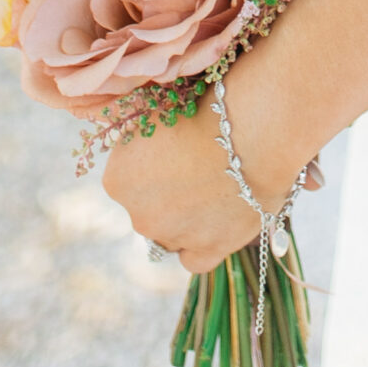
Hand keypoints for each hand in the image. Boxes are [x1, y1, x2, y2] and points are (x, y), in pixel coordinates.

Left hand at [101, 83, 322, 272]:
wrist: (250, 130)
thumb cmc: (206, 108)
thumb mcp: (157, 110)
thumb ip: (140, 132)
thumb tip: (131, 128)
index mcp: (117, 180)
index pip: (128, 179)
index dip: (151, 164)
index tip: (176, 149)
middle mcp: (137, 215)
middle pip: (148, 208)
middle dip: (166, 193)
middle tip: (197, 168)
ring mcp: (172, 236)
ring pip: (170, 233)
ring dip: (184, 218)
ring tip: (215, 189)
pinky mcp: (206, 251)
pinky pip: (194, 258)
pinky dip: (202, 244)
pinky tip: (216, 223)